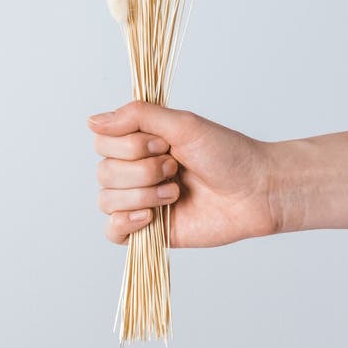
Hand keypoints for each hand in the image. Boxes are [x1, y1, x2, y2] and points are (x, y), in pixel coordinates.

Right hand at [88, 101, 276, 246]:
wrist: (254, 191)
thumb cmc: (226, 153)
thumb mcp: (182, 124)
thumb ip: (138, 116)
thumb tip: (92, 121)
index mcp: (140, 141)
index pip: (102, 141)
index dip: (129, 145)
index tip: (163, 143)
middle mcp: (135, 169)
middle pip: (103, 171)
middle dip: (142, 170)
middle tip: (175, 167)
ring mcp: (140, 199)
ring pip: (107, 200)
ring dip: (143, 194)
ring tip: (175, 192)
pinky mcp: (148, 230)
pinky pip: (112, 231)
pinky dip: (126, 222)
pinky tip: (150, 216)